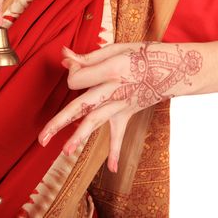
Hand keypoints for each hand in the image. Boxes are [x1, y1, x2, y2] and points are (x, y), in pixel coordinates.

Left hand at [37, 42, 204, 172]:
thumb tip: (64, 56)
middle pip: (80, 107)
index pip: (77, 79)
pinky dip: (116, 151)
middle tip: (41, 139)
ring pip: (96, 122)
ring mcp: (121, 105)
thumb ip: (88, 57)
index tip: (73, 64)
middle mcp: (114, 90)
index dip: (71, 71)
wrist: (176, 68)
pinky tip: (112, 169)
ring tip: (65, 152)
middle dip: (59, 122)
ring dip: (80, 138)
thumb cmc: (143, 54)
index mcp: (110, 70)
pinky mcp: (127, 113)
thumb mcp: (116, 48)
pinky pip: (120, 134)